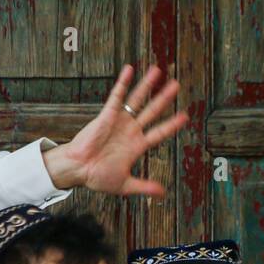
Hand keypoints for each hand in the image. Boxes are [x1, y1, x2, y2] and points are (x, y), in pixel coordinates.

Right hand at [43, 64, 188, 195]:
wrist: (78, 171)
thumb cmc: (98, 177)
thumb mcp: (126, 185)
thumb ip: (145, 186)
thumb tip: (163, 193)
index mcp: (137, 146)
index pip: (159, 132)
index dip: (172, 124)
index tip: (185, 115)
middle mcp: (130, 131)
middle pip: (152, 110)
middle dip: (164, 98)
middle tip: (176, 85)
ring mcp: (119, 122)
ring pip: (137, 100)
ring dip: (147, 85)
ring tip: (158, 71)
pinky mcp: (106, 116)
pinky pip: (116, 96)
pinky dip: (123, 83)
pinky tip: (130, 70)